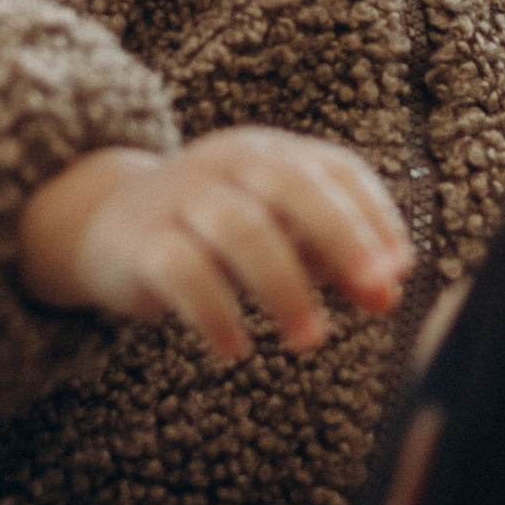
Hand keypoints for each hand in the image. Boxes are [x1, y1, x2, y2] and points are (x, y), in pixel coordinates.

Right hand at [20, 130, 411, 361]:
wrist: (106, 222)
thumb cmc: (212, 229)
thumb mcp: (275, 230)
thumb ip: (332, 256)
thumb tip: (389, 291)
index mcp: (270, 154)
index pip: (335, 170)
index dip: (375, 216)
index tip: (398, 270)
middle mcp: (229, 164)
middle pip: (293, 187)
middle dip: (344, 240)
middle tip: (377, 294)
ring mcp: (182, 198)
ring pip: (242, 231)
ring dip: (286, 289)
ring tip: (311, 340)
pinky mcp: (143, 240)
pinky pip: (183, 272)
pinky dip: (215, 314)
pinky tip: (235, 350)